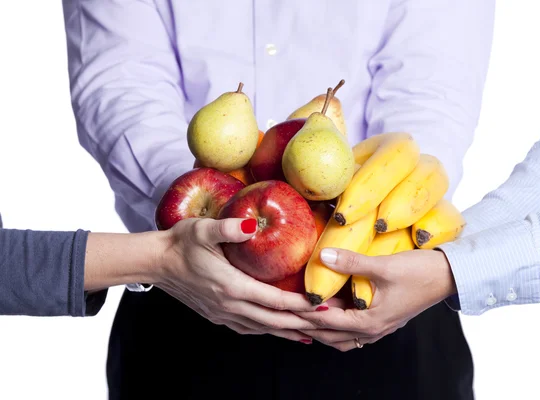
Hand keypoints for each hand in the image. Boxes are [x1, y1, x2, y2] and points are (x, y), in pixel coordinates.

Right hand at [152, 217, 325, 343]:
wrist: (155, 262)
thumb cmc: (180, 243)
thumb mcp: (203, 229)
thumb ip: (228, 228)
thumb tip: (251, 225)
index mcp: (231, 286)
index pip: (274, 301)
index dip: (301, 305)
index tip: (322, 305)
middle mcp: (229, 305)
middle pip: (273, 321)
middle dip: (302, 323)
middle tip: (327, 323)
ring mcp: (222, 313)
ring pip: (262, 329)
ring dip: (287, 331)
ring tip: (311, 333)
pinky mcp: (217, 314)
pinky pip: (248, 328)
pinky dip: (268, 331)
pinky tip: (277, 329)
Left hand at [296, 248, 456, 350]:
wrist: (451, 276)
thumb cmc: (421, 272)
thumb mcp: (384, 266)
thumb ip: (351, 261)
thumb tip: (323, 255)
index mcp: (371, 322)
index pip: (326, 320)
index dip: (303, 312)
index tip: (283, 304)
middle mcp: (373, 330)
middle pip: (330, 335)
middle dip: (305, 326)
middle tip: (284, 314)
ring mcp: (379, 327)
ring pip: (341, 337)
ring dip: (320, 329)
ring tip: (301, 317)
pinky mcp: (383, 318)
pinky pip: (352, 330)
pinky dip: (335, 325)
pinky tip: (329, 311)